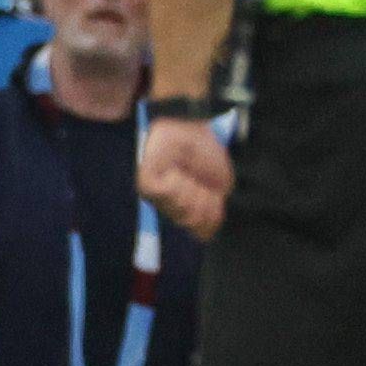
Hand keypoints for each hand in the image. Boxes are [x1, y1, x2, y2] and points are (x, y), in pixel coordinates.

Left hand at [139, 117, 234, 240]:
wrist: (191, 128)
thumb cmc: (205, 154)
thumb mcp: (220, 186)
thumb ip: (213, 213)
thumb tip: (204, 238)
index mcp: (187, 208)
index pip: (201, 229)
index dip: (211, 210)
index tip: (211, 190)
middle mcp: (170, 206)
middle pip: (190, 220)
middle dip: (200, 198)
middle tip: (196, 177)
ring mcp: (156, 197)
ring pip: (179, 209)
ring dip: (189, 188)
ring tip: (185, 172)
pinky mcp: (145, 184)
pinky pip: (166, 194)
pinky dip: (176, 182)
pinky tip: (175, 170)